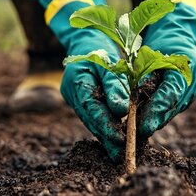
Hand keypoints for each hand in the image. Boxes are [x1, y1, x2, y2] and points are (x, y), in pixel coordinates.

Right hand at [60, 28, 129, 159]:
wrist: (84, 39)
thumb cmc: (98, 47)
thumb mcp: (109, 62)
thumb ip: (114, 85)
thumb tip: (121, 110)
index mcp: (77, 83)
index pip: (92, 109)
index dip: (107, 126)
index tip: (121, 140)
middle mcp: (73, 95)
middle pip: (92, 121)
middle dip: (107, 139)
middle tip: (122, 157)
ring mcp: (75, 99)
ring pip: (93, 122)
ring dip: (107, 137)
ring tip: (120, 154)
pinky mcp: (82, 101)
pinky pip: (94, 117)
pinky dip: (105, 127)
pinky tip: (116, 140)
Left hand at [137, 2, 195, 139]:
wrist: (179, 30)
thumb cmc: (159, 40)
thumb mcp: (147, 55)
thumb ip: (144, 78)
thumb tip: (134, 103)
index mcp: (185, 66)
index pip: (169, 95)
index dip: (155, 113)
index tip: (142, 128)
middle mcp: (195, 78)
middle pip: (173, 105)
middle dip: (155, 121)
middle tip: (137, 134)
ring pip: (175, 108)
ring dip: (159, 119)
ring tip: (141, 130)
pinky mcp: (195, 88)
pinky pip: (177, 104)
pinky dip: (164, 111)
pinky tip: (151, 119)